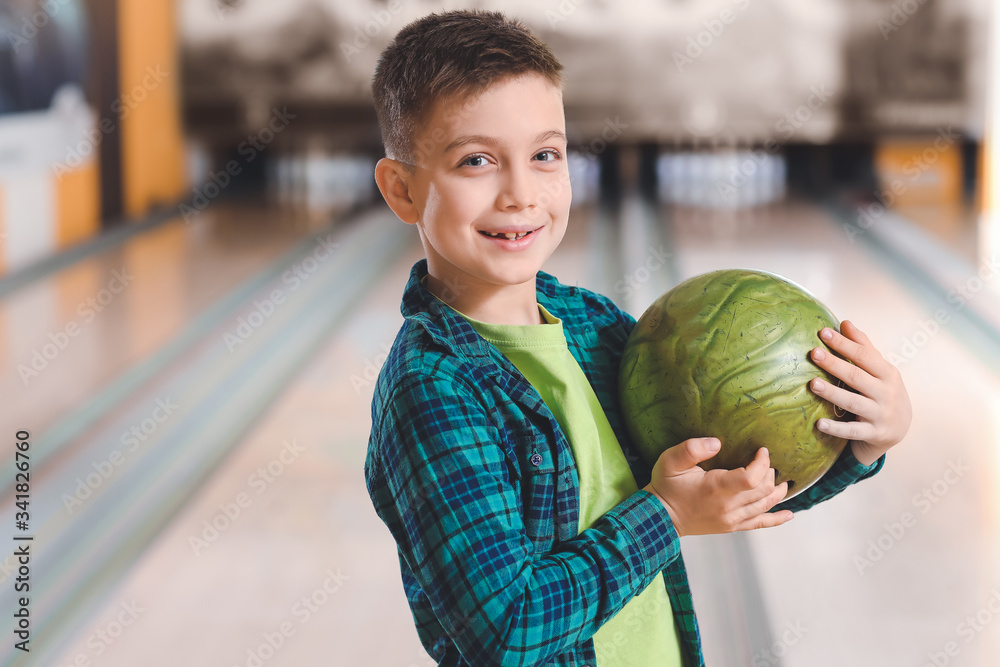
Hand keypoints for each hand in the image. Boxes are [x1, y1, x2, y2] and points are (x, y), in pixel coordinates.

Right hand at [642, 438, 793, 536]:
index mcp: (716, 488)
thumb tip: (717, 443)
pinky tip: (788, 514)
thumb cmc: (666, 487)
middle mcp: (728, 506)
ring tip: (782, 480)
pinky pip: (760, 524)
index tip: (762, 450)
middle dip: (770, 473)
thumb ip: (691, 448)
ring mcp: (732, 519)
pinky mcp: (732, 526)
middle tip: (766, 461)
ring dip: (777, 491)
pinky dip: (777, 519)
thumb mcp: (670, 461)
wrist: (661, 517)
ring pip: (765, 506)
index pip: (751, 478)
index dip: (762, 463)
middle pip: (763, 491)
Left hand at [809, 320, 911, 465]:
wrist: (900, 429)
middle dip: (835, 364)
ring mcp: (880, 414)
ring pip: (853, 402)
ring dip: (833, 393)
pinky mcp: (874, 434)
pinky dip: (836, 428)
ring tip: (813, 384)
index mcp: (887, 373)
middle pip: (857, 377)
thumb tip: (845, 323)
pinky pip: (852, 431)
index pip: (864, 356)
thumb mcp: (880, 370)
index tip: (823, 332)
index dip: (843, 344)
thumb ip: (863, 347)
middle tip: (814, 353)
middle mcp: (886, 393)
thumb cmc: (884, 392)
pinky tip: (819, 424)